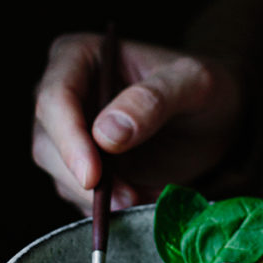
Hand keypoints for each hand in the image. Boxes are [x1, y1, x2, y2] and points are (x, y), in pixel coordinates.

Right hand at [32, 33, 242, 213]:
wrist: (215, 119)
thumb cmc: (205, 88)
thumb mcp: (194, 83)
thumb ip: (154, 100)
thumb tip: (106, 133)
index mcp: (80, 55)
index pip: (55, 97)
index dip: (68, 138)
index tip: (94, 176)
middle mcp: (64, 92)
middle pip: (48, 142)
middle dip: (83, 178)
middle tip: (129, 198)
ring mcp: (68, 132)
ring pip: (59, 174)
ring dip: (98, 197)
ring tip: (146, 196)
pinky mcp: (81, 166)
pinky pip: (78, 195)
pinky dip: (107, 206)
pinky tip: (143, 198)